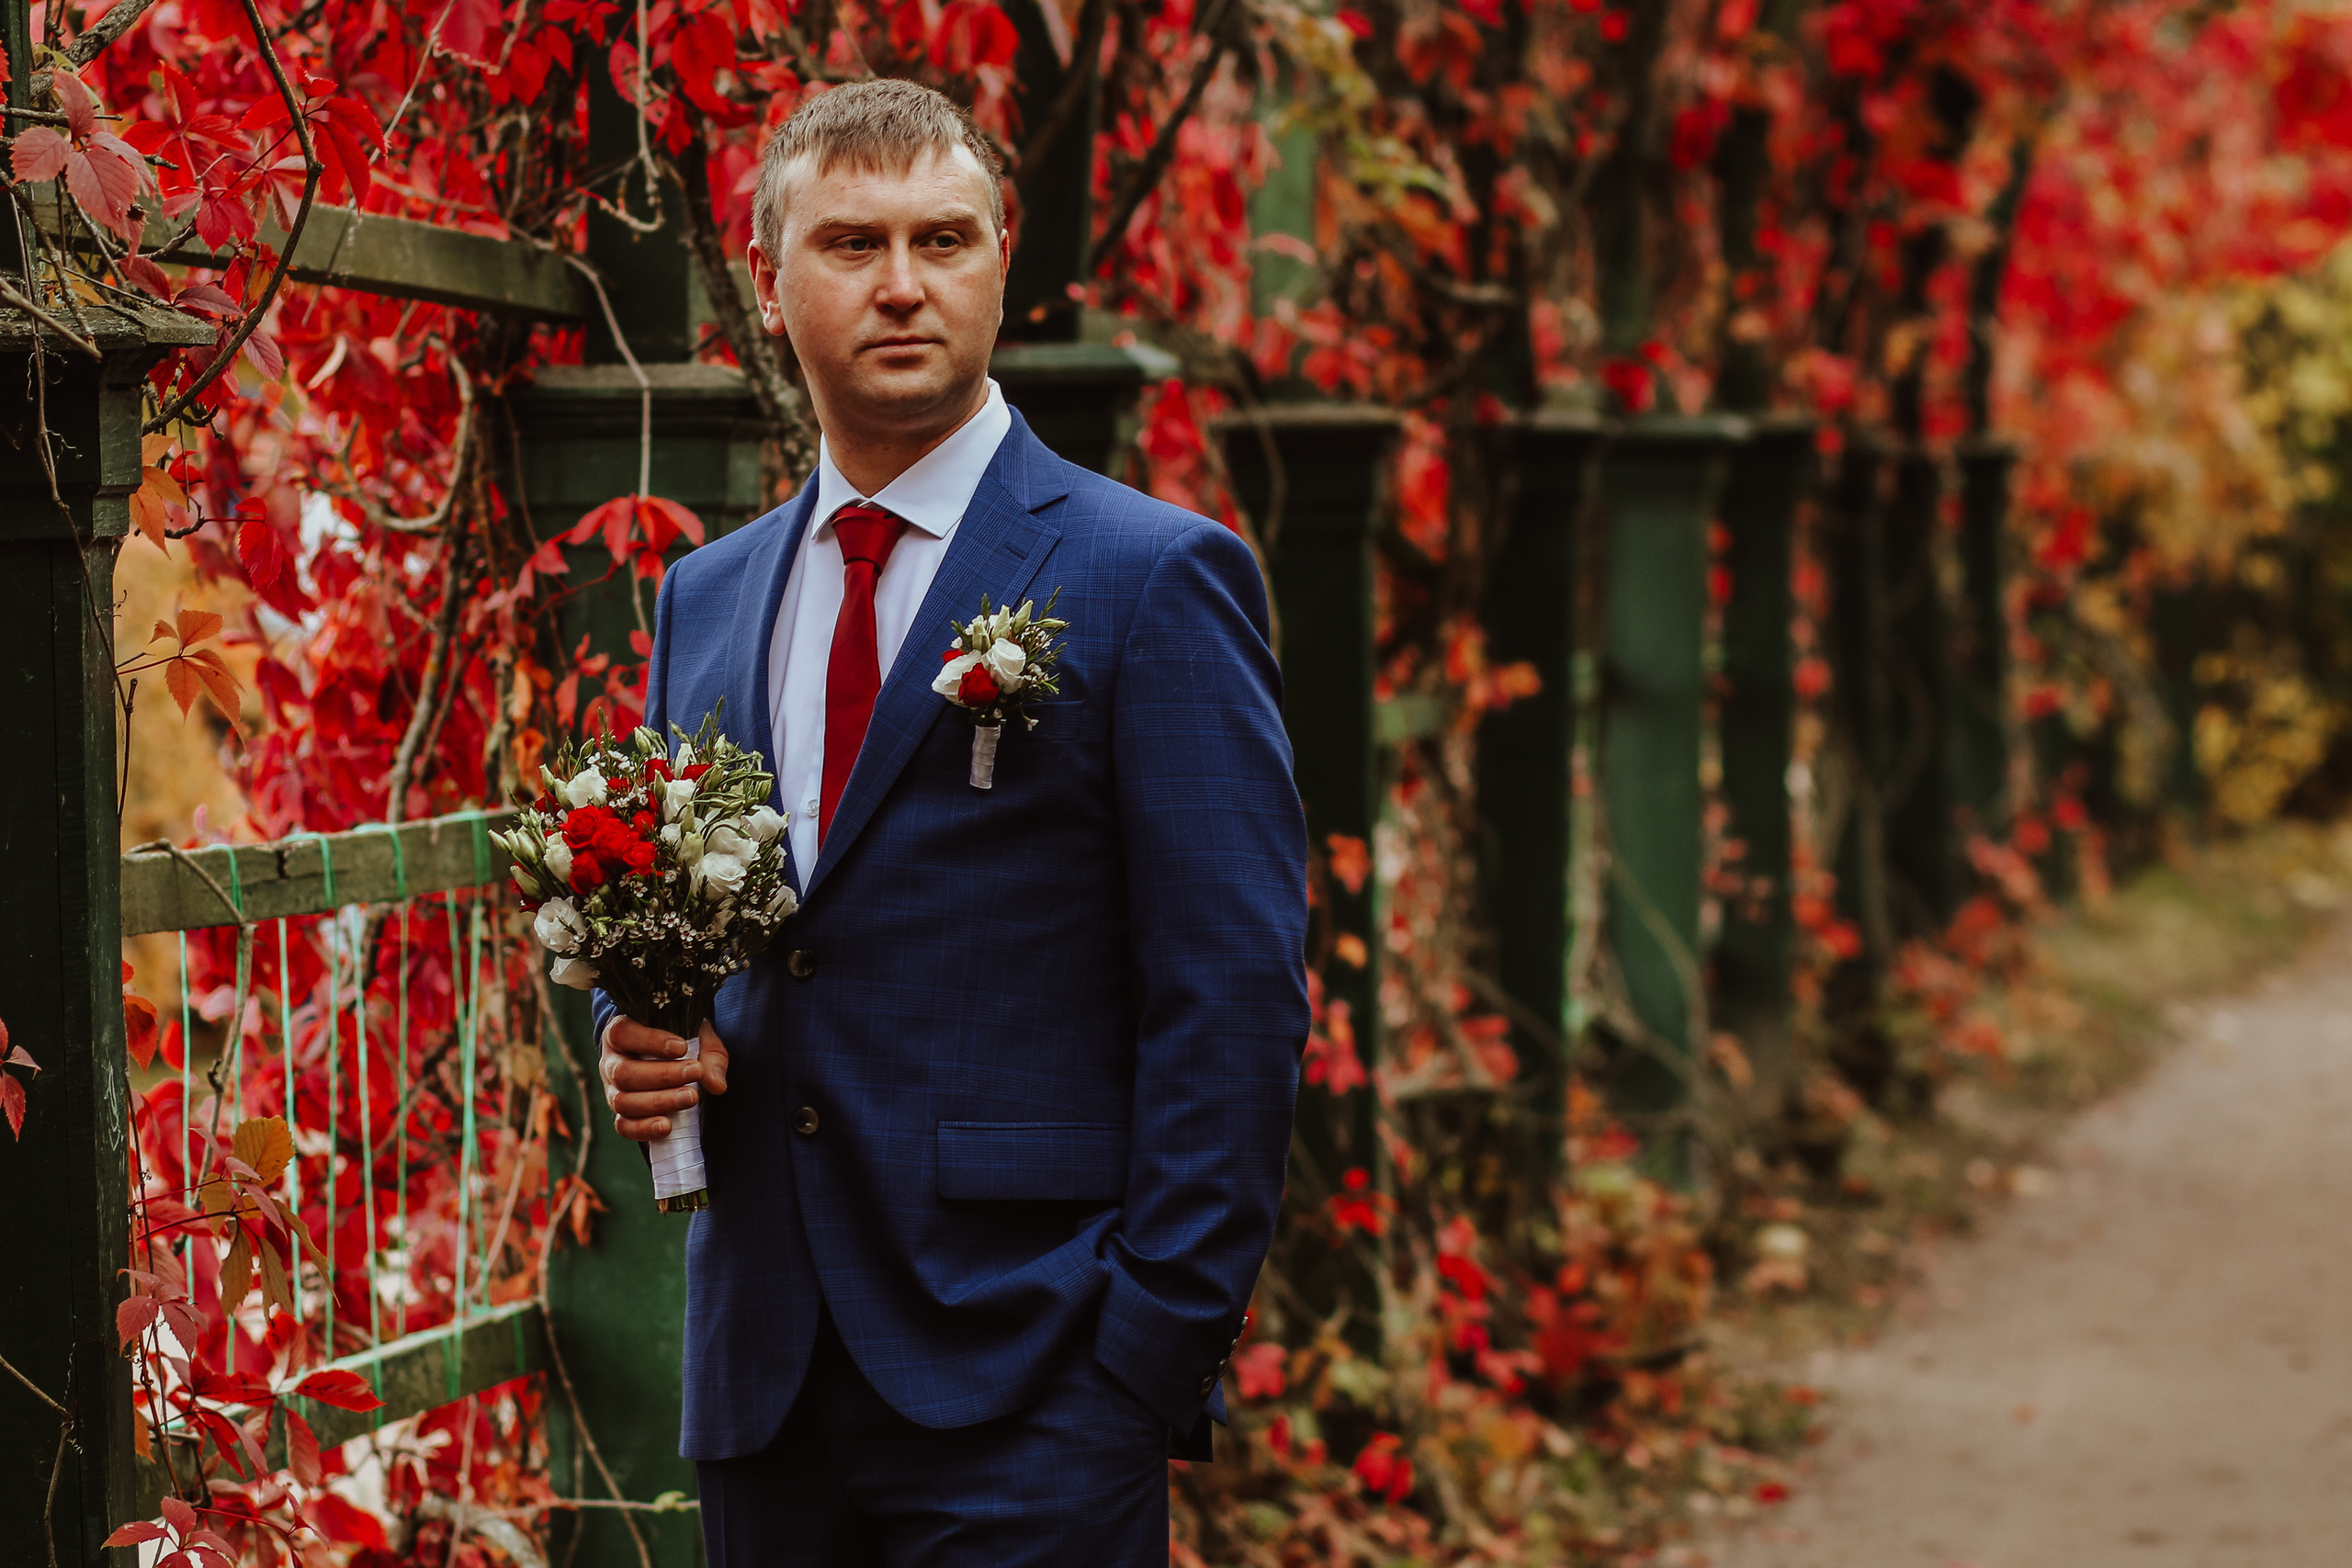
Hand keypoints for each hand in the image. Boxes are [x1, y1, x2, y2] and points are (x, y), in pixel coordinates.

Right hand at [601, 1017, 728, 1141]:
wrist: (675, 1062)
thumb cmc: (682, 1043)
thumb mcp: (700, 1038)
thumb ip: (710, 1056)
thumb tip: (717, 1086)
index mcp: (621, 1033)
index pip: (622, 1033)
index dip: (649, 1041)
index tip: (682, 1047)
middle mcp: (611, 1062)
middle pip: (623, 1072)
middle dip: (662, 1075)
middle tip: (695, 1073)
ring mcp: (613, 1090)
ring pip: (622, 1101)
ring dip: (659, 1101)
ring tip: (690, 1098)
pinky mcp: (622, 1115)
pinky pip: (624, 1126)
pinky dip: (644, 1129)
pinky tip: (667, 1126)